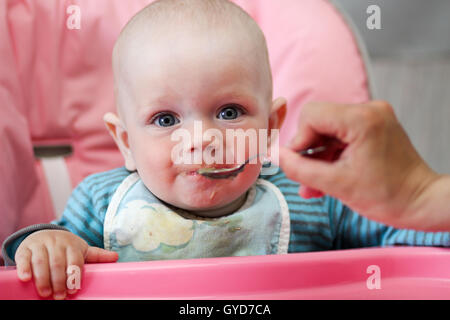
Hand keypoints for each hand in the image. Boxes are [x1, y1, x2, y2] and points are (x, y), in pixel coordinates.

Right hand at [14, 230, 117, 299]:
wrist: (45, 234)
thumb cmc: (66, 247)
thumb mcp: (81, 249)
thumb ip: (97, 255)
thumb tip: (116, 257)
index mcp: (72, 244)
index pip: (74, 260)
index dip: (73, 276)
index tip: (72, 291)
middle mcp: (56, 242)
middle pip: (58, 263)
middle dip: (59, 281)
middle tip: (59, 297)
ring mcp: (40, 244)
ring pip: (41, 261)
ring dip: (43, 279)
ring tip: (45, 293)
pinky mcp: (25, 248)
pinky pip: (24, 258)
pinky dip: (24, 268)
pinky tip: (26, 279)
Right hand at [279, 101, 441, 228]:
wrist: (421, 203)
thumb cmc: (387, 196)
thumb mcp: (336, 185)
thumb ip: (300, 169)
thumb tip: (276, 157)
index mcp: (362, 119)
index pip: (311, 115)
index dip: (298, 140)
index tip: (297, 164)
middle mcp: (369, 110)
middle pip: (319, 122)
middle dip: (308, 151)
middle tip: (304, 177)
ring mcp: (373, 117)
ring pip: (328, 131)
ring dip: (318, 157)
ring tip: (313, 186)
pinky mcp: (374, 127)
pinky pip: (342, 136)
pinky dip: (331, 156)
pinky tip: (326, 179)